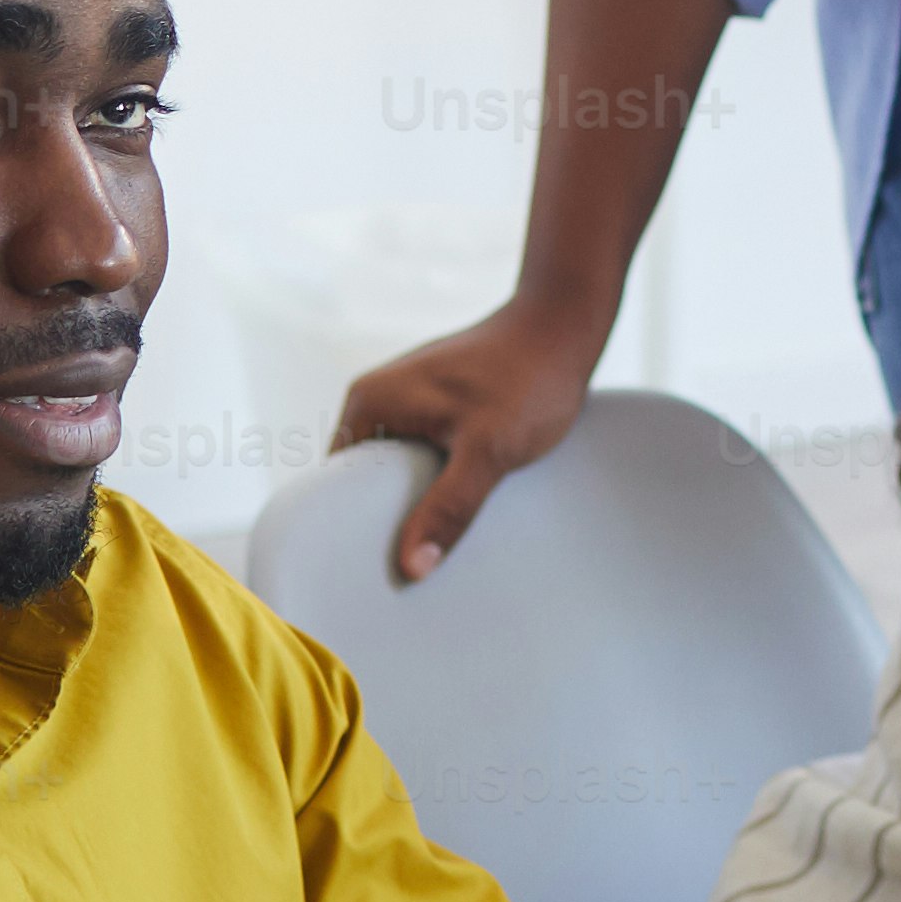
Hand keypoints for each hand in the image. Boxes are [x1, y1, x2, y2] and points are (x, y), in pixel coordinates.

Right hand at [327, 292, 601, 583]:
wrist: (565, 324)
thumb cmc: (529, 379)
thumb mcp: (490, 451)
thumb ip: (449, 508)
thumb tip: (409, 568)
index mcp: (368, 404)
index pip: (335, 487)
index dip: (350, 532)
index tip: (372, 577)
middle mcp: (377, 400)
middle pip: (365, 483)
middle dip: (386, 523)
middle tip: (412, 573)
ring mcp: (406, 401)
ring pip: (398, 474)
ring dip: (417, 505)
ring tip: (438, 549)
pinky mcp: (436, 407)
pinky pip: (423, 458)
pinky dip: (438, 484)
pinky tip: (462, 511)